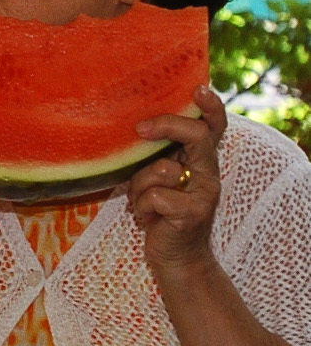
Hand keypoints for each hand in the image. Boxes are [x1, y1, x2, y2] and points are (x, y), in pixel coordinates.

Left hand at [130, 86, 225, 274]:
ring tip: (141, 202)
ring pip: (160, 169)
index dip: (210, 107)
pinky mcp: (192, 213)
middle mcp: (208, 173)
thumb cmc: (160, 213)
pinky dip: (140, 207)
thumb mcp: (157, 180)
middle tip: (140, 129)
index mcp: (200, 161)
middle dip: (167, 126)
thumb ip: (156, 156)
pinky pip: (153, 197)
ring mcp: (204, 194)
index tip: (198, 88)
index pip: (213, 127)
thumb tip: (133, 129)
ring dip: (138, 186)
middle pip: (196, 135)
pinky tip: (148, 219)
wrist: (175, 258)